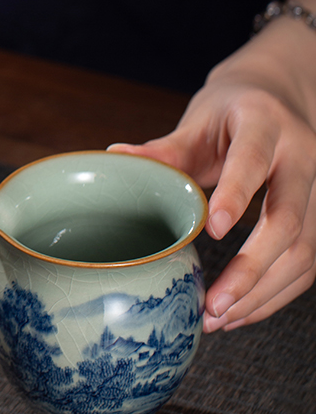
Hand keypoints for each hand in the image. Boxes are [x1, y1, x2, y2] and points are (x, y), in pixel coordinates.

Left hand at [109, 0, 315, 331]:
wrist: (276, 96)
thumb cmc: (231, 110)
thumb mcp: (197, 120)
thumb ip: (164, 148)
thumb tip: (116, 158)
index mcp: (265, 123)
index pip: (254, 160)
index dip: (236, 195)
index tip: (212, 230)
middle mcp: (301, 156)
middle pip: (288, 218)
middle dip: (252, 267)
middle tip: (213, 302)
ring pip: (304, 251)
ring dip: (263, 292)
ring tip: (219, 317)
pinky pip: (307, 264)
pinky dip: (275, 294)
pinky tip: (241, 311)